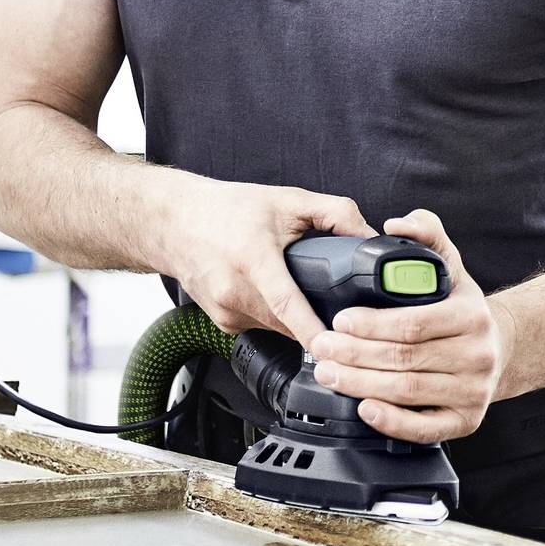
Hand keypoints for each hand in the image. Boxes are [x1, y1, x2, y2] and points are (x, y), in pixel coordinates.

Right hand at [159, 175, 372, 344]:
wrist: (173, 222)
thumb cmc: (227, 210)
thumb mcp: (287, 200)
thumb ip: (336, 214)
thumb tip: (371, 239)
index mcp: (252, 259)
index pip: (288, 303)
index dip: (313, 328)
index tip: (334, 345)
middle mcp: (235, 290)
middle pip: (290, 321)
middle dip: (317, 318)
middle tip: (338, 306)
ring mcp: (226, 312)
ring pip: (278, 328)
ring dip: (295, 317)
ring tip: (297, 287)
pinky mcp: (223, 323)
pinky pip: (262, 326)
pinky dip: (274, 315)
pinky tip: (269, 292)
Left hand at [309, 210, 507, 444]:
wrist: (499, 349)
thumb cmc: (462, 309)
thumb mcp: (451, 265)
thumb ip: (426, 234)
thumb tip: (396, 223)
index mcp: (471, 316)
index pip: (413, 323)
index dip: (370, 324)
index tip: (339, 320)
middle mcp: (477, 355)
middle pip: (405, 359)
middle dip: (354, 354)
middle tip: (322, 347)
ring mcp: (473, 391)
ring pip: (407, 392)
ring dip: (360, 384)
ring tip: (329, 372)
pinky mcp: (466, 421)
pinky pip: (424, 428)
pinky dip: (391, 421)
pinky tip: (364, 408)